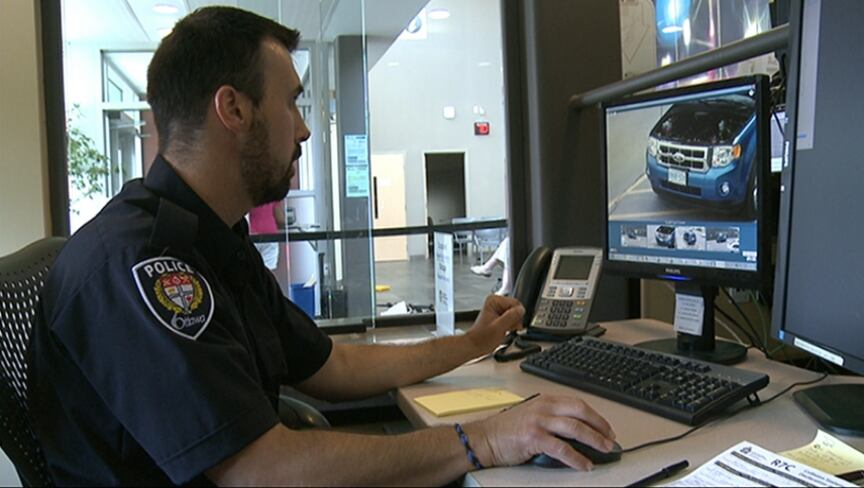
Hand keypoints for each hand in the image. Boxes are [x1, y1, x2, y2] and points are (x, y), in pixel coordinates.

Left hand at [464, 295, 524, 355]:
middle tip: (507, 328)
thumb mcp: (499, 327)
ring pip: (515, 314)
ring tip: (504, 329)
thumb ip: (511, 317)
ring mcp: (498, 308)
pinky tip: (504, 330)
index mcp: (494, 300)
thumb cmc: (482, 337)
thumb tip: (521, 310)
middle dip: (515, 320)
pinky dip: (511, 325)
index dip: (517, 315)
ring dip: (513, 323)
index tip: (512, 324)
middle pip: (516, 308)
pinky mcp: (499, 315)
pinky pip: (512, 318)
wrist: (476, 345)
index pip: (516, 303)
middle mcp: (496, 302)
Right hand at [466, 395, 615, 470]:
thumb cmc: (506, 429)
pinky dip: (576, 458)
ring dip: (594, 440)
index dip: (595, 415)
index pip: (577, 403)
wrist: (485, 438)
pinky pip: (562, 448)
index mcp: (545, 400)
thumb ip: (552, 418)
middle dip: (599, 425)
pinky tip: (584, 464)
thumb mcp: (532, 414)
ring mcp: (539, 422)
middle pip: (580, 412)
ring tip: (604, 449)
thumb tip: (577, 431)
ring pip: (575, 428)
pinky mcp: (534, 438)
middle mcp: (544, 407)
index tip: (606, 427)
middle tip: (610, 439)